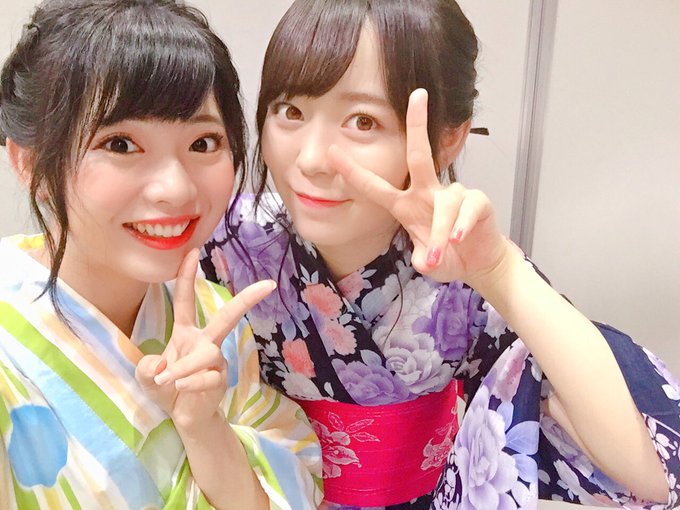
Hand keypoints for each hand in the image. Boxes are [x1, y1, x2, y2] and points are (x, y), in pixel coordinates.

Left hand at [135, 249, 275, 428]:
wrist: (184, 417)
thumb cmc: (166, 389)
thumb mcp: (147, 378)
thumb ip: (146, 370)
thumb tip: (160, 367)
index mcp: (186, 332)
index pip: (185, 300)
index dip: (187, 276)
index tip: (193, 251)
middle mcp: (205, 341)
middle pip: (227, 316)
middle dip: (246, 299)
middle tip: (268, 285)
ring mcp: (216, 360)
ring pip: (207, 354)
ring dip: (186, 366)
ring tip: (169, 381)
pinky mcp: (221, 379)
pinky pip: (209, 377)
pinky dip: (192, 382)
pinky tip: (181, 389)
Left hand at [328, 88, 509, 285]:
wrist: (478, 264)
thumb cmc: (446, 256)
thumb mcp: (426, 259)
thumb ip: (421, 257)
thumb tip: (422, 261)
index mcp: (406, 204)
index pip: (375, 186)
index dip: (353, 172)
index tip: (332, 152)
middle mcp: (428, 193)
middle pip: (420, 154)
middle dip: (417, 123)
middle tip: (417, 94)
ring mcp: (454, 196)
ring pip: (444, 202)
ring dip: (438, 232)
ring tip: (436, 256)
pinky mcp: (479, 202)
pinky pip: (467, 208)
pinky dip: (460, 225)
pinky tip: (458, 238)